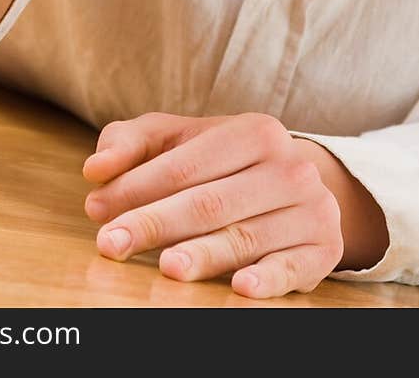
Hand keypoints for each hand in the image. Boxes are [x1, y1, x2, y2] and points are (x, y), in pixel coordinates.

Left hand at [82, 111, 350, 297]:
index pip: (185, 164)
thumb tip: (95, 168)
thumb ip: (133, 143)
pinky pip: (293, 267)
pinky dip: (268, 279)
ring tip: (165, 268)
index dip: (136, 188)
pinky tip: (240, 287)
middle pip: (210, 202)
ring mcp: (311, 208)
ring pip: (246, 237)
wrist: (299, 185)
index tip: (96, 209)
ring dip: (203, 254)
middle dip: (155, 223)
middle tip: (110, 245)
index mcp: (254, 131)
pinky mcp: (324, 249)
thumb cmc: (224, 164)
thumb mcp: (182, 140)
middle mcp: (289, 167)